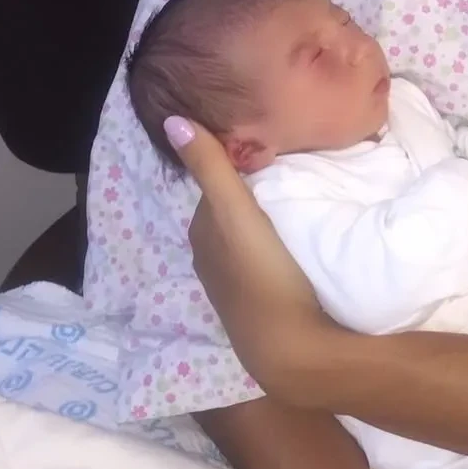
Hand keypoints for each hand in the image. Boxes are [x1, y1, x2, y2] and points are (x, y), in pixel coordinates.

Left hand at [164, 116, 340, 404]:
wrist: (291, 348)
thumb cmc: (263, 274)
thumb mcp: (234, 212)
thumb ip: (209, 167)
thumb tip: (172, 119)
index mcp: (203, 235)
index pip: (214, 187)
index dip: (234, 166)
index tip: (264, 146)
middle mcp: (211, 259)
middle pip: (229, 212)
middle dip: (249, 190)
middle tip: (285, 163)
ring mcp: (236, 284)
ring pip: (246, 236)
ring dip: (263, 216)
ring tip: (295, 193)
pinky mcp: (261, 301)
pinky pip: (263, 257)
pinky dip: (273, 241)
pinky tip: (295, 236)